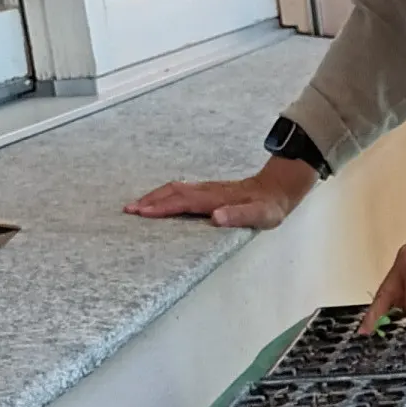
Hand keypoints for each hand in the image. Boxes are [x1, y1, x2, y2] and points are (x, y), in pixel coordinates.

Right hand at [123, 156, 315, 228]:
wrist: (277, 188)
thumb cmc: (269, 207)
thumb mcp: (260, 215)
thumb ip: (238, 215)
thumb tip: (215, 217)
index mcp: (215, 199)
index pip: (183, 203)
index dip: (162, 208)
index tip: (142, 213)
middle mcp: (207, 191)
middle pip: (173, 193)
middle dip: (150, 201)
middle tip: (128, 210)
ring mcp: (206, 189)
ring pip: (174, 189)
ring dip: (154, 196)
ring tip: (136, 206)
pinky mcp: (207, 191)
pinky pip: (180, 191)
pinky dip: (164, 195)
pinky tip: (158, 201)